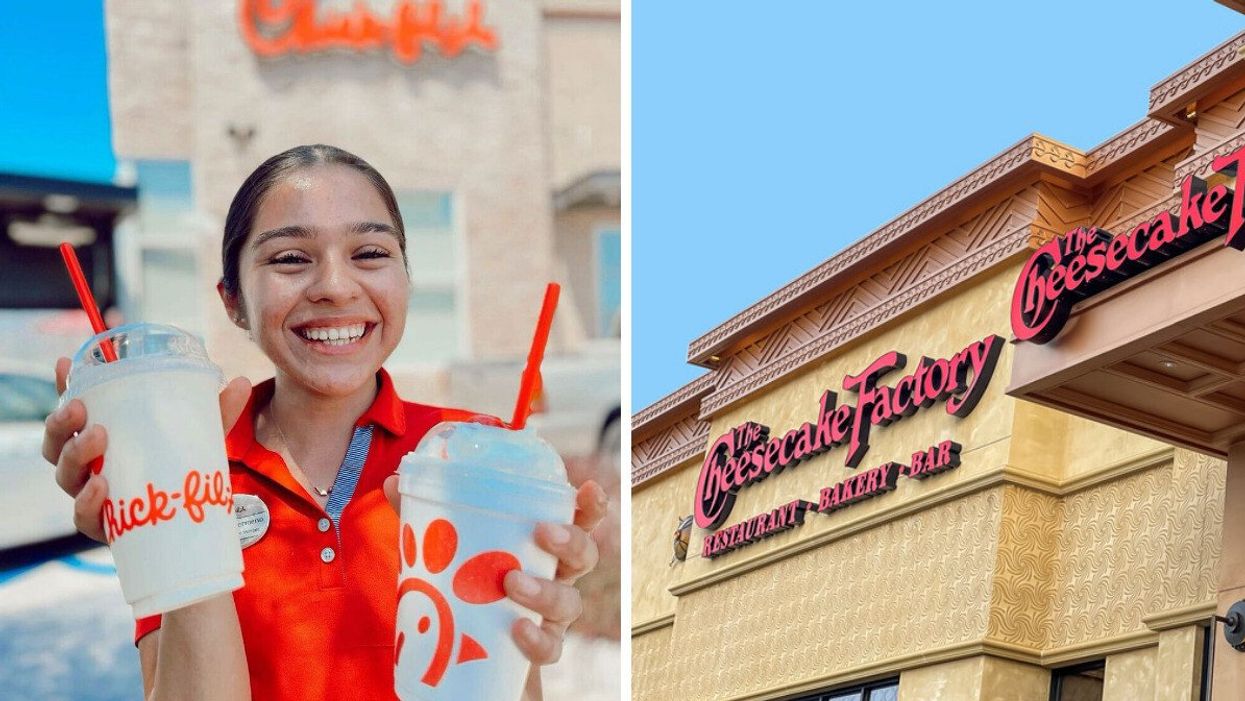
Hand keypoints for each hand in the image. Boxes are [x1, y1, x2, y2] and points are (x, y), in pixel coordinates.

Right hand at [42, 356, 250, 541]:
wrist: (189, 524)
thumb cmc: (182, 470)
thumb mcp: (200, 437)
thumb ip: (218, 412)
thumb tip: (243, 382)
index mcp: (103, 437)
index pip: (74, 410)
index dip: (63, 386)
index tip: (63, 363)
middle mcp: (88, 466)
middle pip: (56, 443)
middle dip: (60, 422)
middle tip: (81, 409)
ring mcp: (91, 496)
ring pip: (65, 475)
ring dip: (75, 453)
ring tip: (99, 438)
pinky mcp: (103, 526)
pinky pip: (83, 516)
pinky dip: (87, 502)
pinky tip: (101, 486)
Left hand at [380, 475, 608, 661]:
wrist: (459, 659)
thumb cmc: (463, 591)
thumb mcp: (444, 552)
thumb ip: (422, 517)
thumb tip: (391, 481)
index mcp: (539, 548)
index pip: (576, 521)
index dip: (590, 506)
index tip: (589, 489)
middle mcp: (554, 579)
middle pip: (584, 556)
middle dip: (572, 541)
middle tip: (543, 532)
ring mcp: (550, 618)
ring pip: (570, 601)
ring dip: (546, 590)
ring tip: (512, 581)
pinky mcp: (537, 652)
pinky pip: (550, 647)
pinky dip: (537, 639)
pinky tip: (518, 629)